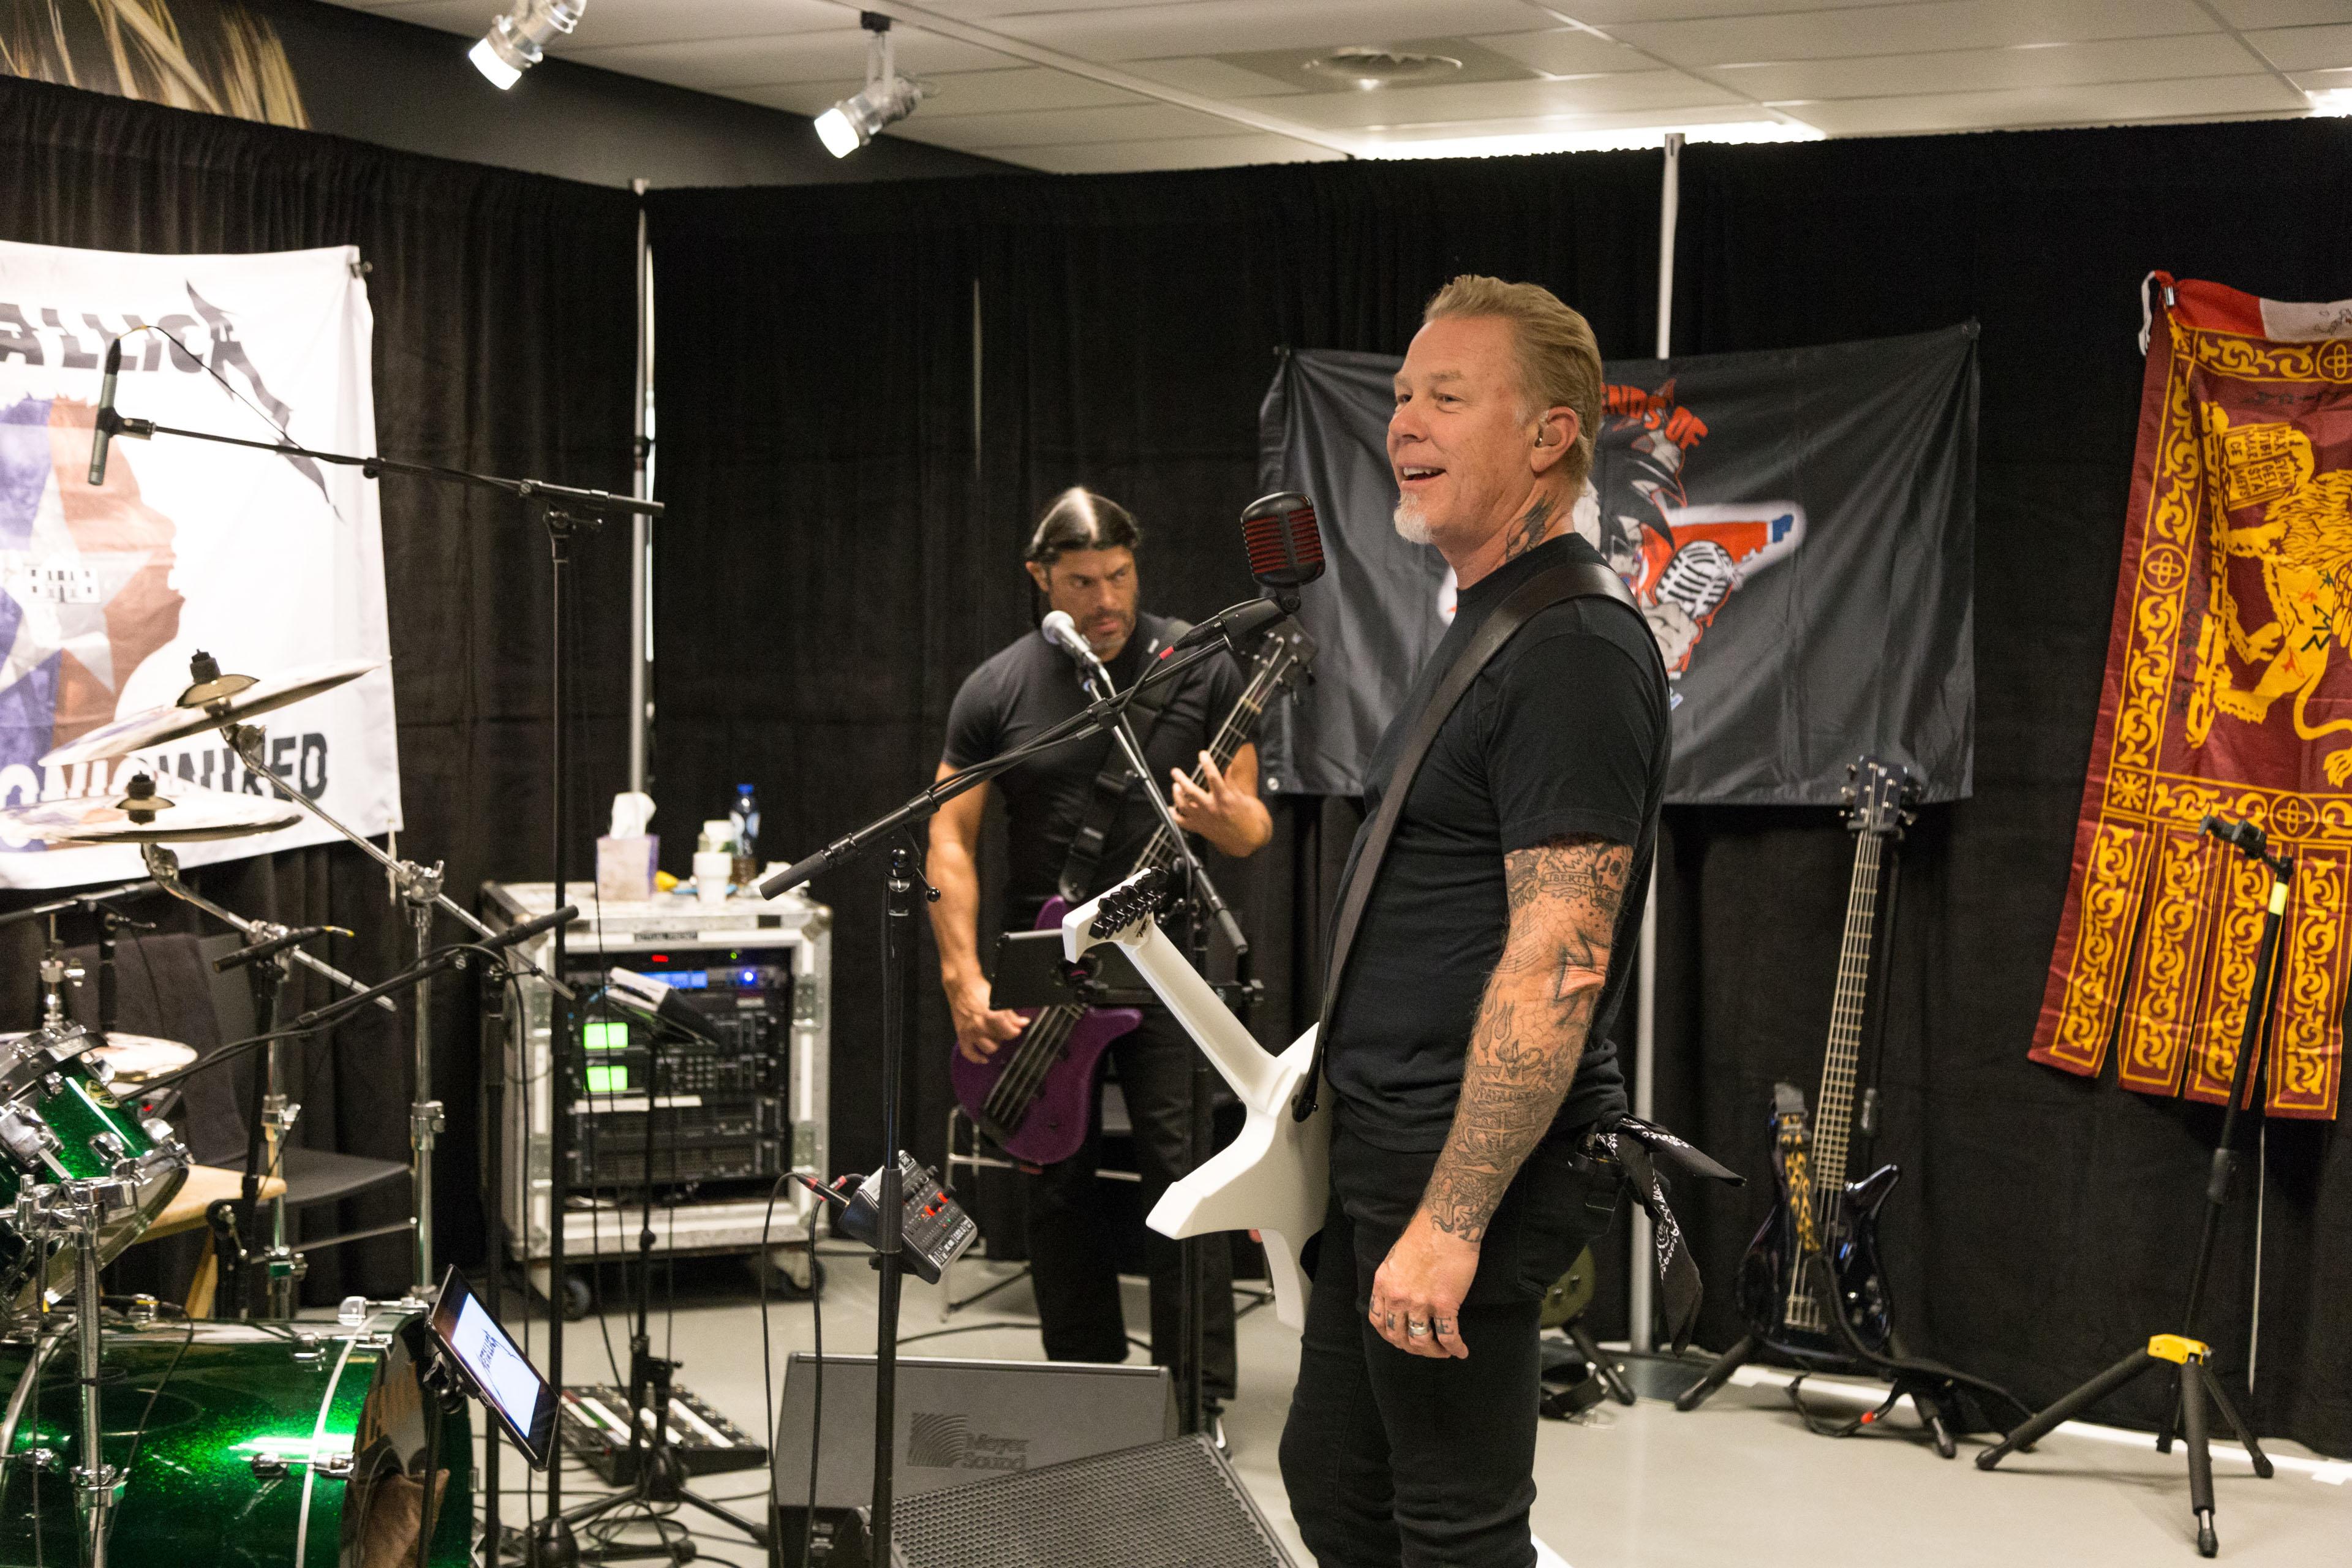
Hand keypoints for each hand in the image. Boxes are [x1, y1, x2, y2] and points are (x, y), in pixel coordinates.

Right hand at [947, 975, 1024, 1063]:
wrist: (962, 987)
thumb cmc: (979, 990)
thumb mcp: (999, 1001)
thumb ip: (1012, 1015)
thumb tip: (1023, 1023)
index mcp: (991, 1016)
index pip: (1009, 1032)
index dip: (1015, 1032)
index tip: (1016, 1030)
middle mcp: (980, 1026)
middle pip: (1000, 1041)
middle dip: (1003, 1036)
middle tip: (1003, 1030)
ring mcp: (970, 1032)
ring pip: (988, 1049)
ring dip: (993, 1045)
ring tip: (994, 1037)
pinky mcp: (962, 1035)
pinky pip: (968, 1053)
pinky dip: (976, 1058)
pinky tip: (983, 1058)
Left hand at [1170, 751, 1251, 850]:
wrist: (1249, 840)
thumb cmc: (1250, 818)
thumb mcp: (1243, 797)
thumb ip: (1230, 783)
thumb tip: (1225, 767)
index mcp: (1225, 799)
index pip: (1213, 777)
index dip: (1207, 763)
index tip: (1203, 754)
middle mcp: (1212, 809)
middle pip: (1191, 790)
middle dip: (1181, 779)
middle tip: (1175, 771)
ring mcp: (1204, 820)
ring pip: (1183, 805)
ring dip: (1176, 794)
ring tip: (1175, 786)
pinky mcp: (1200, 828)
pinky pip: (1182, 822)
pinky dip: (1174, 815)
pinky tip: (1172, 808)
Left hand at [1367, 1210, 1476, 1358]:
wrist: (1446, 1224)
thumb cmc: (1424, 1234)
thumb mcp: (1396, 1258)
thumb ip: (1394, 1281)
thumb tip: (1401, 1297)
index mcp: (1383, 1285)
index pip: (1378, 1321)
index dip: (1390, 1336)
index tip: (1402, 1339)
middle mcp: (1397, 1297)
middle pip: (1398, 1337)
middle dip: (1412, 1348)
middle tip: (1426, 1348)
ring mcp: (1420, 1303)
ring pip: (1421, 1342)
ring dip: (1433, 1352)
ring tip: (1444, 1352)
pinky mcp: (1444, 1304)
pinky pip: (1447, 1336)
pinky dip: (1455, 1348)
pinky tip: (1461, 1351)